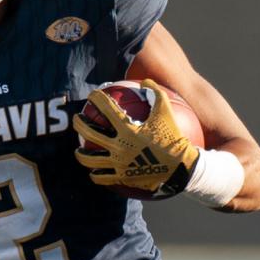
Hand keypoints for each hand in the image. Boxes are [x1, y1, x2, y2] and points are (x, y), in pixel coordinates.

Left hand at [72, 79, 199, 198]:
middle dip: (79, 123)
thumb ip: (157, 94)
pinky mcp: (122, 177)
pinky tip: (93, 173)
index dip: (97, 99)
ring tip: (78, 151)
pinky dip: (96, 175)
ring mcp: (119, 163)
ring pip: (91, 159)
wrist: (182, 167)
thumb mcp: (167, 113)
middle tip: (77, 119)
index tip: (92, 95)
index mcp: (128, 129)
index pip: (107, 110)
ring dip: (81, 154)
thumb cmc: (174, 137)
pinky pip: (103, 178)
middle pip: (90, 133)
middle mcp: (120, 146)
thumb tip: (145, 81)